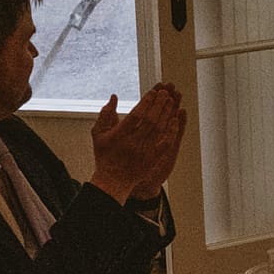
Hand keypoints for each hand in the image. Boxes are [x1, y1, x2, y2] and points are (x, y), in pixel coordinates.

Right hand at [91, 83, 185, 202]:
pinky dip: (171, 131)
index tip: (153, 91)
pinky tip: (175, 120)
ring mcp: (144, 152)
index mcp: (119, 136)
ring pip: (159, 130)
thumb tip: (114, 96)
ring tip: (171, 100)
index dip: (146, 102)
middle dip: (159, 104)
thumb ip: (105, 114)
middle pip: (150, 120)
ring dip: (166, 114)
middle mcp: (132, 143)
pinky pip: (165, 143)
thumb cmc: (105, 155)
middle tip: (165, 92)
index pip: (135, 115)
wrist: (113, 181)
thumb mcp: (98, 134)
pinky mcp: (152, 159)